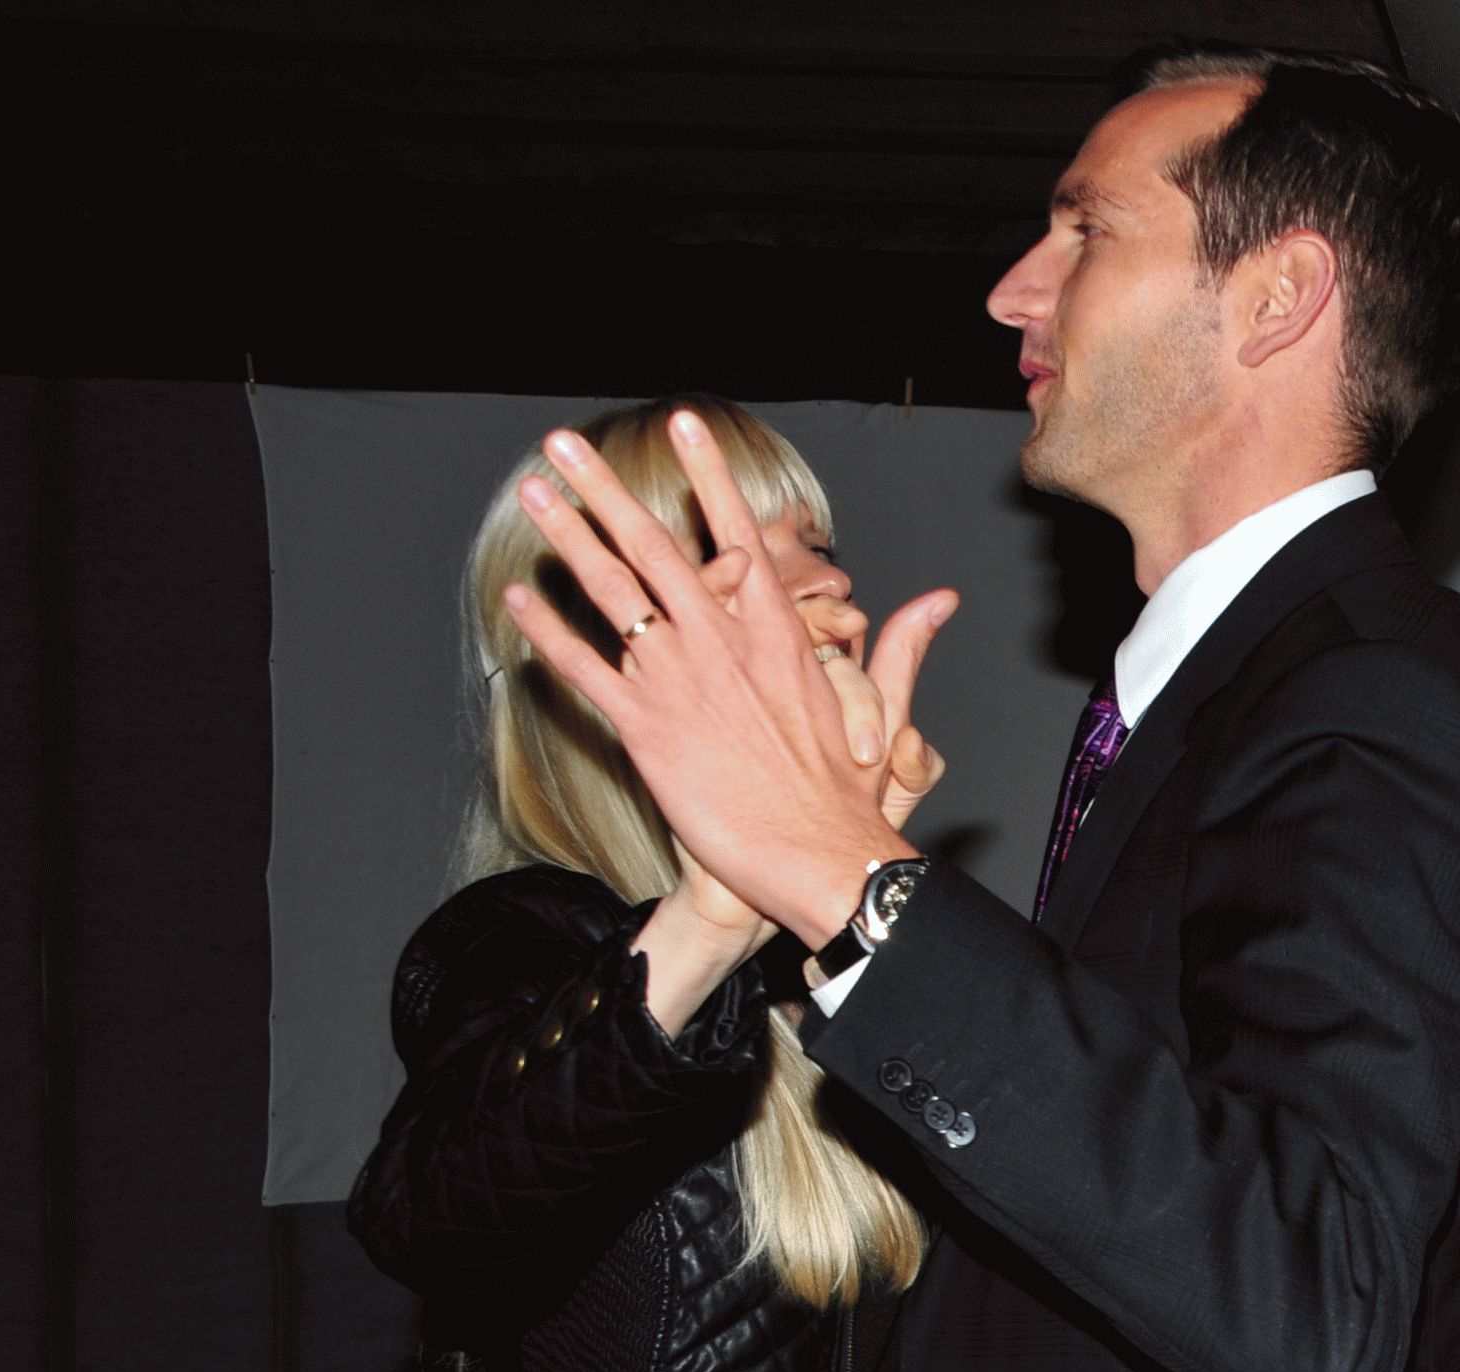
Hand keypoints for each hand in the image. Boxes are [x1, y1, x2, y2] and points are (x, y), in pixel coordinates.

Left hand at [501, 409, 958, 942]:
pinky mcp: (647, 730)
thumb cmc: (849, 796)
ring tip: (534, 492)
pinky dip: (549, 632)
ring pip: (614, 592)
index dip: (709, 474)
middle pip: (656, 547)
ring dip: (568, 536)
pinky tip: (518, 599)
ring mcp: (681, 683)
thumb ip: (901, 647)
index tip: (684, 424)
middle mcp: (724, 644)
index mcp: (778, 633)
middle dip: (606, 489)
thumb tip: (941, 600)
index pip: (739, 534)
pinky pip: (587, 669)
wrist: (820, 858)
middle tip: (565, 445)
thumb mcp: (882, 710)